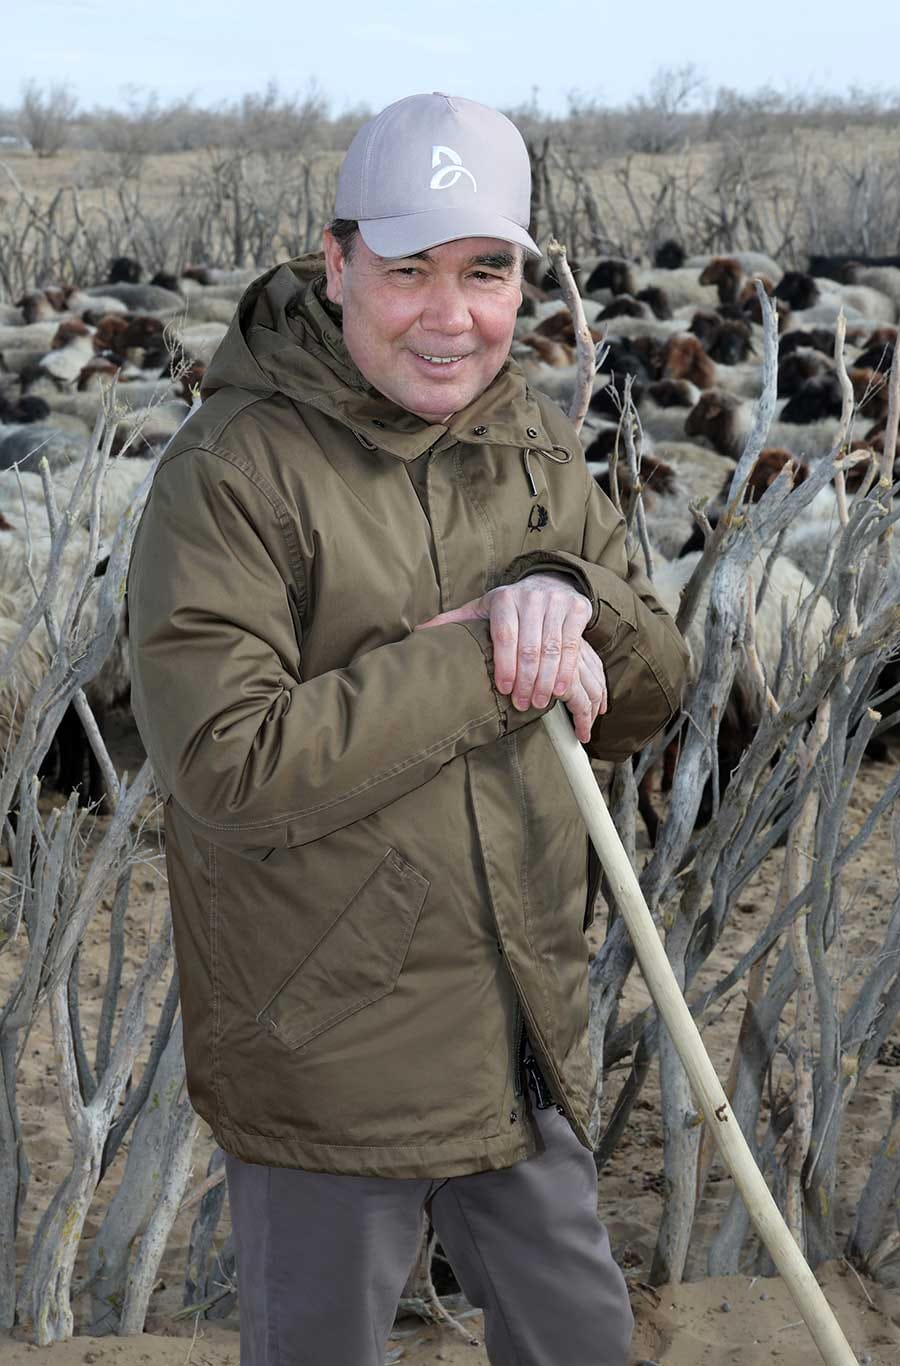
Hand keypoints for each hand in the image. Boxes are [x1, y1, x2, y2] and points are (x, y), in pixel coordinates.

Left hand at [415, 572, 607, 742]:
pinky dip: (566, 671)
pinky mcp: (578, 609)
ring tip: (539, 703)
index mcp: (504, 598)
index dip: (504, 665)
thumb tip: (419, 633)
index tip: (504, 690)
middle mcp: (532, 597)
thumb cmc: (510, 606)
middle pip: (530, 647)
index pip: (504, 636)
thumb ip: (455, 622)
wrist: (549, 583)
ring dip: (546, 681)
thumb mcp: (482, 609)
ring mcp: (557, 602)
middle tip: (521, 705)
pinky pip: (572, 645)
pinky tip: (559, 691)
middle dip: (526, 680)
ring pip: (552, 649)